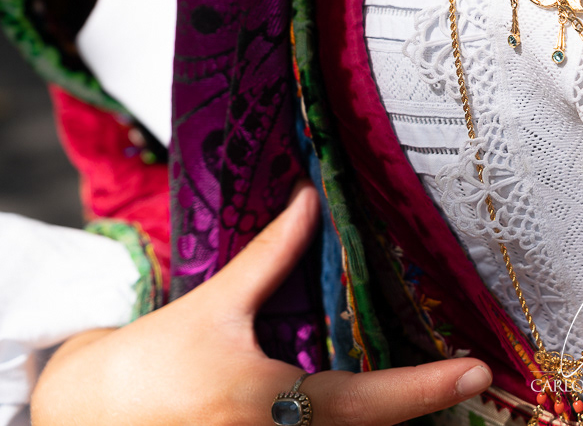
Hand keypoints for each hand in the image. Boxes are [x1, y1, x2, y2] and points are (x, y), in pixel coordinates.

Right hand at [31, 183, 493, 425]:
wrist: (83, 415)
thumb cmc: (150, 361)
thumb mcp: (216, 305)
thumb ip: (271, 257)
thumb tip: (310, 200)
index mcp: (266, 403)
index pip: (367, 400)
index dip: (426, 388)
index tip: (479, 372)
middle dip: (414, 407)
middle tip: (462, 377)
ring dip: (381, 417)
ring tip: (426, 388)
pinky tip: (372, 406)